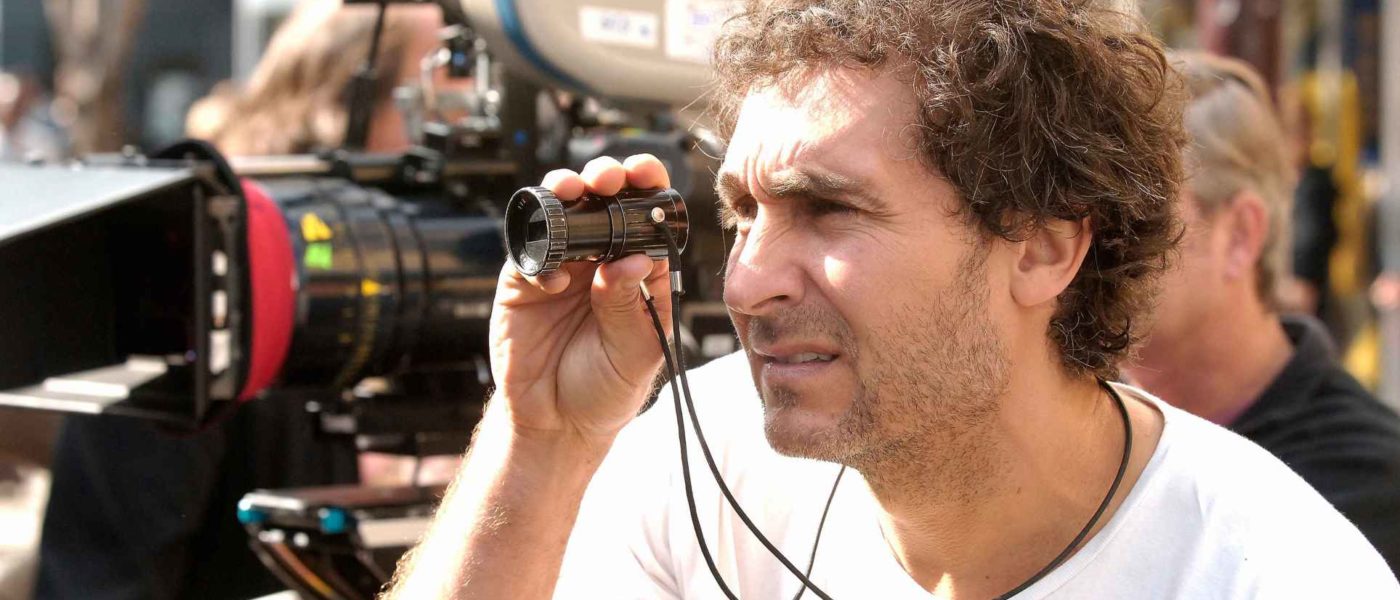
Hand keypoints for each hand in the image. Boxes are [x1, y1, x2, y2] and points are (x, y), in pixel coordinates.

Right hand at [489, 154, 673, 444]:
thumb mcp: (635, 352)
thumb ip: (630, 305)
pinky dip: (539, 255)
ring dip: (564, 193)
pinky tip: (553, 280)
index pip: (647, 215)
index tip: (645, 173)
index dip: (647, 187)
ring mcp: (560, 267)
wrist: (556, 424)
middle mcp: (599, 260)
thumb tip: (634, 258)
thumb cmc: (607, 387)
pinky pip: (527, 252)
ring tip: (572, 192)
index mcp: (639, 269)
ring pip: (559, 213)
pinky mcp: (523, 282)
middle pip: (602, 201)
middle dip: (604, 178)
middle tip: (605, 178)